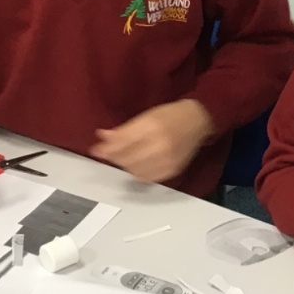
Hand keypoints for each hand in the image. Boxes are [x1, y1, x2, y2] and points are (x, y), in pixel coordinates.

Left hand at [92, 100, 214, 183]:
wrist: (198, 121)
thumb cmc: (170, 115)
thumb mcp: (147, 115)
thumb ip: (125, 129)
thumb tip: (102, 137)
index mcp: (152, 127)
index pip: (123, 142)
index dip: (106, 148)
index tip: (95, 150)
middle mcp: (160, 145)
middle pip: (127, 159)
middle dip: (114, 157)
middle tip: (106, 154)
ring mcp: (167, 160)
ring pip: (135, 170)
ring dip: (124, 165)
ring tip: (121, 158)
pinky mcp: (172, 170)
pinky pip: (147, 178)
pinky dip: (137, 173)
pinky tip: (135, 165)